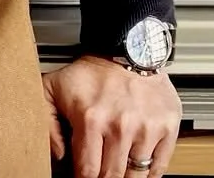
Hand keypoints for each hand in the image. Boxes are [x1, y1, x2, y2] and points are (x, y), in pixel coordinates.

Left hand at [42, 56, 181, 177]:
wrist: (128, 49)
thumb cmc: (93, 72)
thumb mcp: (53, 88)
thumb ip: (46, 122)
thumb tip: (57, 153)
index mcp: (91, 119)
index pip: (87, 172)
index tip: (83, 177)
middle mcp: (120, 126)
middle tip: (100, 173)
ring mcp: (146, 129)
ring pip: (135, 176)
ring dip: (125, 177)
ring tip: (117, 169)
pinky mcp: (167, 127)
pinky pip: (158, 167)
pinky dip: (147, 173)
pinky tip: (136, 166)